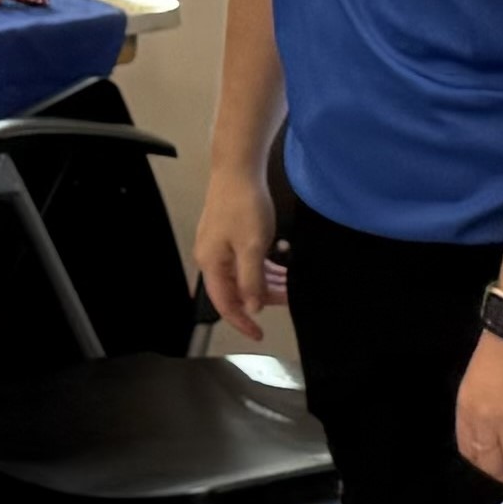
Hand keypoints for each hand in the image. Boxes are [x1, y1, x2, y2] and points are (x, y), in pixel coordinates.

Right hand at [192, 176, 281, 342]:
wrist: (237, 169)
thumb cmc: (243, 205)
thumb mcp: (252, 247)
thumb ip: (251, 280)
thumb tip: (251, 307)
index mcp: (211, 264)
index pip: (225, 303)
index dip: (242, 321)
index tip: (258, 334)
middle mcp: (212, 258)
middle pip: (237, 289)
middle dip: (262, 298)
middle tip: (288, 300)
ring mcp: (221, 246)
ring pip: (245, 274)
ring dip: (267, 282)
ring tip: (291, 284)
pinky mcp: (230, 235)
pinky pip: (247, 259)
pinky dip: (265, 266)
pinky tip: (283, 266)